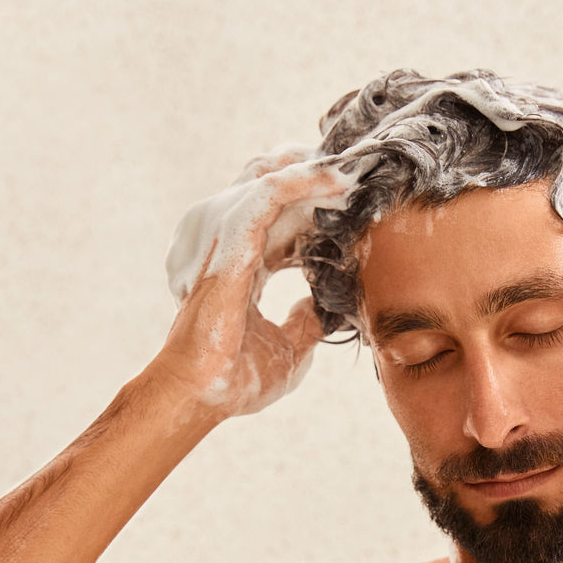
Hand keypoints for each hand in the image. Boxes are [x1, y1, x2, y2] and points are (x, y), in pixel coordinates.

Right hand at [155, 153, 354, 418]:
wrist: (202, 393)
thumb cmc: (234, 378)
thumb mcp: (287, 349)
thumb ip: (305, 324)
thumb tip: (323, 309)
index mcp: (245, 266)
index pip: (281, 220)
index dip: (317, 207)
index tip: (357, 202)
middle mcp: (233, 244)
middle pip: (275, 189)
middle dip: (317, 174)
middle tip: (360, 169)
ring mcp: (227, 238)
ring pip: (272, 181)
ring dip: (316, 172)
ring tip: (355, 169)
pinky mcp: (230, 239)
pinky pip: (268, 193)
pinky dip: (302, 181)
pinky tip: (335, 180)